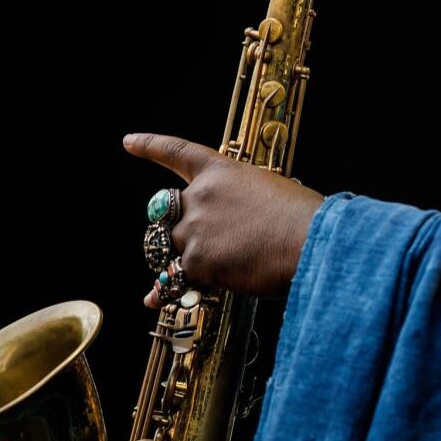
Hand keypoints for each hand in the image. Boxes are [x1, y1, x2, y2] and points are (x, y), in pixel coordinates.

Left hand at [122, 133, 324, 308]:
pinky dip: (163, 291)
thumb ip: (241, 202)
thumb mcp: (271, 192)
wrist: (311, 240)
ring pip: (171, 247)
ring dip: (185, 258)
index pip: (178, 152)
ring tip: (209, 269)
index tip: (129, 142)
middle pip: (167, 212)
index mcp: (222, 171)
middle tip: (194, 242)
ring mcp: (196, 228)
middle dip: (176, 228)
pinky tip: (154, 299)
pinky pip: (170, 278)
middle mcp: (201, 195)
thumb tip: (231, 227)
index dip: (150, 146)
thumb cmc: (304, 217)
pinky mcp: (198, 261)